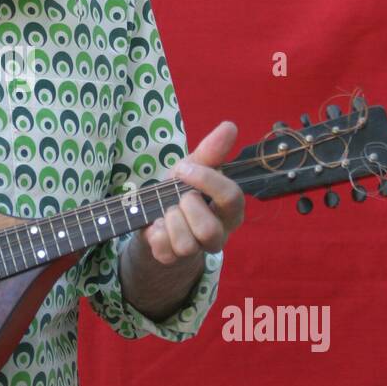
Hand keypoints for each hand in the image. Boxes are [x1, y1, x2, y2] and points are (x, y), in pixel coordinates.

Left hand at [139, 120, 244, 265]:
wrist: (154, 217)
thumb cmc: (179, 191)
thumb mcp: (192, 169)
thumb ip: (211, 151)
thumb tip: (230, 126)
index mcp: (230, 210)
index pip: (232, 197)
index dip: (207, 180)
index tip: (184, 168)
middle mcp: (219, 233)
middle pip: (210, 230)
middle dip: (186, 207)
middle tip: (178, 197)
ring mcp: (197, 250)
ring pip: (187, 245)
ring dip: (170, 221)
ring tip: (167, 212)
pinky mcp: (173, 259)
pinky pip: (165, 251)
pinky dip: (155, 234)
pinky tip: (157, 225)